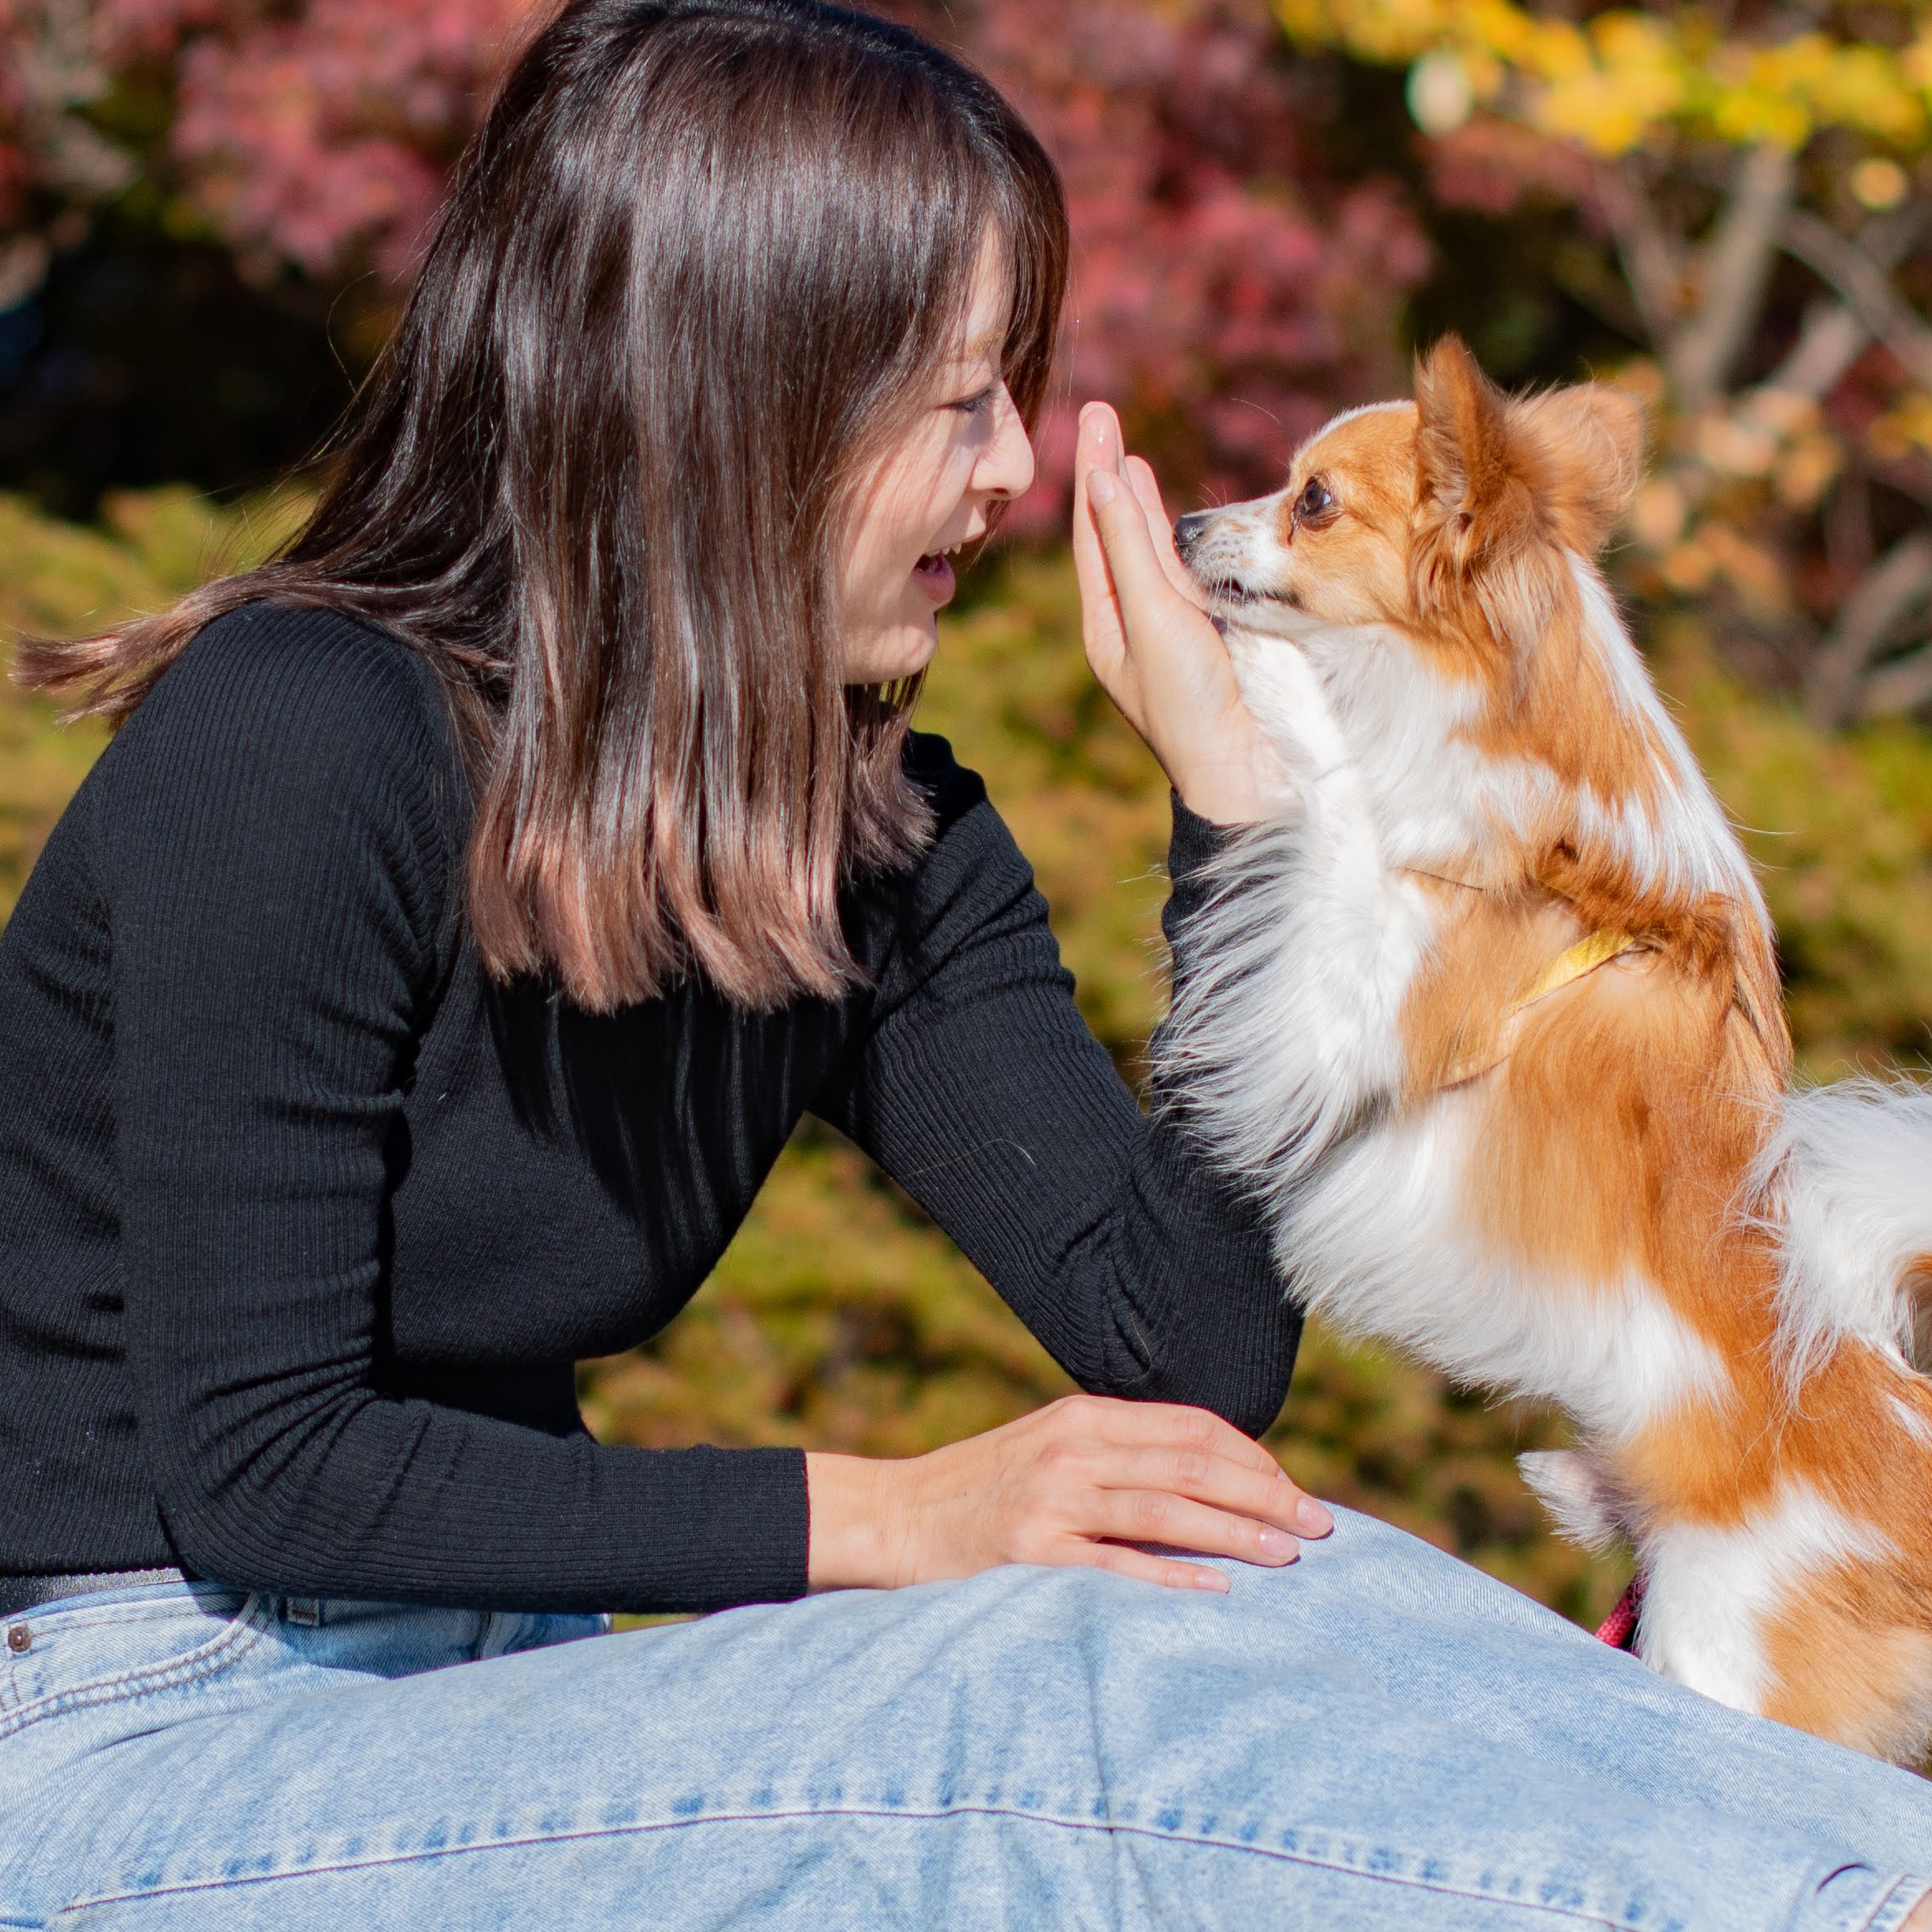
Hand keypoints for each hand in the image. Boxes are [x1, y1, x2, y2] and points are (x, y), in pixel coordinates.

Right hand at [804, 1393, 1331, 1593]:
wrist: (893, 1516)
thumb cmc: (982, 1489)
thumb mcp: (1051, 1446)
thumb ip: (1118, 1453)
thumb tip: (1209, 1477)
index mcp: (1085, 1416)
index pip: (1194, 1427)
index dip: (1256, 1457)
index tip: (1295, 1490)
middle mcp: (1074, 1448)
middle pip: (1194, 1465)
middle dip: (1266, 1494)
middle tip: (1320, 1525)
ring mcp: (1052, 1499)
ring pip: (1167, 1509)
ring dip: (1238, 1532)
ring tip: (1290, 1554)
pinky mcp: (1030, 1552)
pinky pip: (1117, 1565)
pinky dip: (1173, 1575)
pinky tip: (1220, 1587)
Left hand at [1071, 401, 1285, 825]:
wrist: (1243, 769)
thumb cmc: (1190, 704)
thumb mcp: (1152, 618)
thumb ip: (1131, 549)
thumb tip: (1105, 479)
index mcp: (1105, 621)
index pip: (1093, 530)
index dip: (1094, 472)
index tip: (1096, 418)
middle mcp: (1130, 621)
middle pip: (1113, 532)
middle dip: (1109, 474)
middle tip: (1102, 415)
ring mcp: (1168, 627)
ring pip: (1145, 548)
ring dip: (1138, 498)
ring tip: (1127, 455)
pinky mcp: (1206, 633)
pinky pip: (1179, 571)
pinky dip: (1169, 534)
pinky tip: (1168, 515)